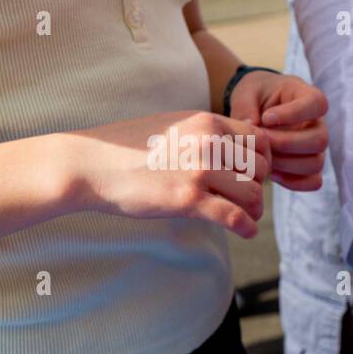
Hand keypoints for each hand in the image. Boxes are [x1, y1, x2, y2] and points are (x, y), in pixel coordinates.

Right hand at [67, 110, 271, 237]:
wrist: (90, 164)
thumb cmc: (130, 147)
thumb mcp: (175, 125)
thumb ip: (208, 133)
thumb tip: (239, 148)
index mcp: (207, 121)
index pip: (260, 141)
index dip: (262, 160)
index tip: (251, 174)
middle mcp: (209, 142)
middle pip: (261, 169)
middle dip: (257, 186)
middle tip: (245, 198)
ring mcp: (200, 170)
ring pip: (253, 194)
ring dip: (254, 209)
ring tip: (245, 216)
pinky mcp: (189, 199)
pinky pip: (235, 217)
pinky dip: (245, 227)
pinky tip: (244, 231)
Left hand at [228, 70, 327, 192]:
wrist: (256, 110)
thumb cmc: (255, 96)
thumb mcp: (246, 92)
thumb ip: (245, 106)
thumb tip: (251, 126)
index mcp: (307, 97)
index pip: (317, 103)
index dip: (295, 113)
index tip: (266, 117)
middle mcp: (318, 124)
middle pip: (320, 140)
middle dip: (286, 144)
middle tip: (261, 141)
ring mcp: (316, 148)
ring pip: (316, 163)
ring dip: (286, 164)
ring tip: (263, 157)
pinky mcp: (310, 166)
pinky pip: (313, 181)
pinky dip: (292, 182)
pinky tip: (272, 173)